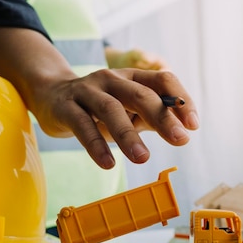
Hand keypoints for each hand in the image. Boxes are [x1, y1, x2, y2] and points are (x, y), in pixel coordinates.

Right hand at [0, 26, 198, 168]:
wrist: (50, 95)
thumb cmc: (96, 106)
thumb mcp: (126, 108)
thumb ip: (149, 117)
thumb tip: (181, 129)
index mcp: (130, 78)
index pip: (162, 80)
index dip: (181, 101)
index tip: (193, 125)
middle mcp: (111, 79)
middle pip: (140, 94)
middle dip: (162, 118)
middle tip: (180, 140)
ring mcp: (87, 91)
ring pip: (111, 109)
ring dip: (129, 135)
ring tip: (143, 158)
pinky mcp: (66, 107)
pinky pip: (82, 125)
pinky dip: (96, 145)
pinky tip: (108, 164)